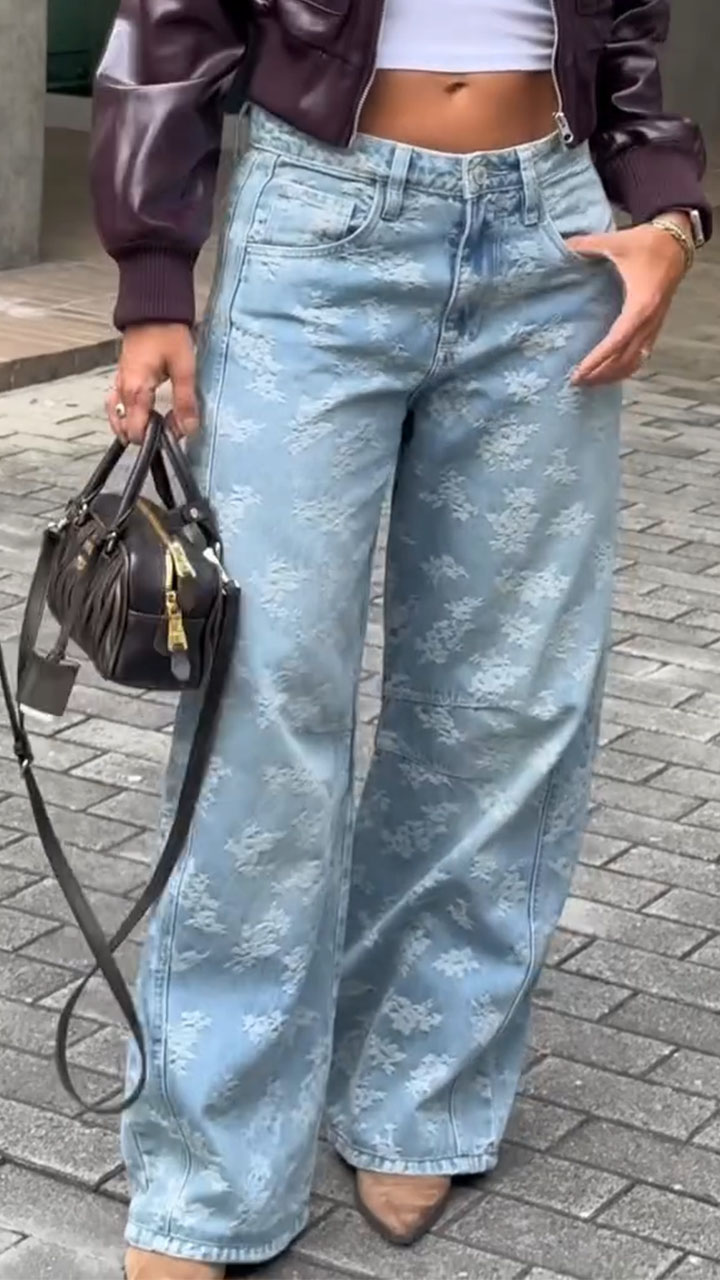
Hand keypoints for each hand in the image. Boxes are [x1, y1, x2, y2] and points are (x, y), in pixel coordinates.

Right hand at [106, 324, 198, 443]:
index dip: (155, 439)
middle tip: (170, 428)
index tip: (175, 433)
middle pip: (126, 428)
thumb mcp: (184, 369)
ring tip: (156, 426)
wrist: (153, 308)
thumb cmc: (168, 334)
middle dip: (147, 434)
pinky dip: (127, 413)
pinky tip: (143, 413)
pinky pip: (117, 403)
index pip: (136, 432)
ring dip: (135, 425)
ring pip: (118, 417)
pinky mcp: (122, 376)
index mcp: (136, 391)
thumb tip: (188, 430)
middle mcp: (122, 390)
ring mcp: (119, 382)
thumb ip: (185, 402)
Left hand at [568, 220, 688, 385]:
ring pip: (634, 362)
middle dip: (600, 374)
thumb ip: (587, 245)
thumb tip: (563, 245)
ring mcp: (654, 325)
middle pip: (624, 359)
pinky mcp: (655, 325)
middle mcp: (649, 321)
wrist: (677, 242)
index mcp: (640, 305)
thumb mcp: (617, 242)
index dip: (597, 360)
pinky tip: (610, 374)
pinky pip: (641, 355)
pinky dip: (626, 368)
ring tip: (590, 382)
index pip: (616, 342)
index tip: (578, 373)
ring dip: (613, 375)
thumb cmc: (647, 243)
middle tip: (576, 383)